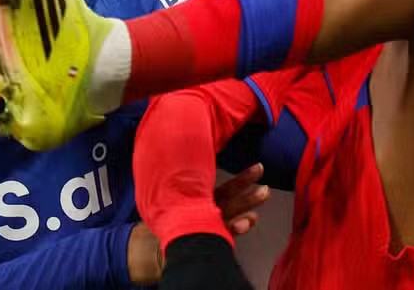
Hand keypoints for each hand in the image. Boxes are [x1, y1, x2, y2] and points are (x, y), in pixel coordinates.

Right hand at [128, 164, 269, 284]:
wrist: (148, 246)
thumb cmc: (169, 222)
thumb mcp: (181, 203)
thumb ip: (196, 193)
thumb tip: (216, 181)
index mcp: (198, 200)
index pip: (225, 188)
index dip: (242, 180)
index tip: (259, 168)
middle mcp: (202, 209)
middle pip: (228, 197)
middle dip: (247, 190)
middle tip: (265, 183)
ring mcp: (202, 224)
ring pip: (228, 212)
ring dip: (246, 205)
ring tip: (263, 195)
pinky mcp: (201, 238)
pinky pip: (220, 232)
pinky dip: (234, 227)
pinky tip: (247, 222)